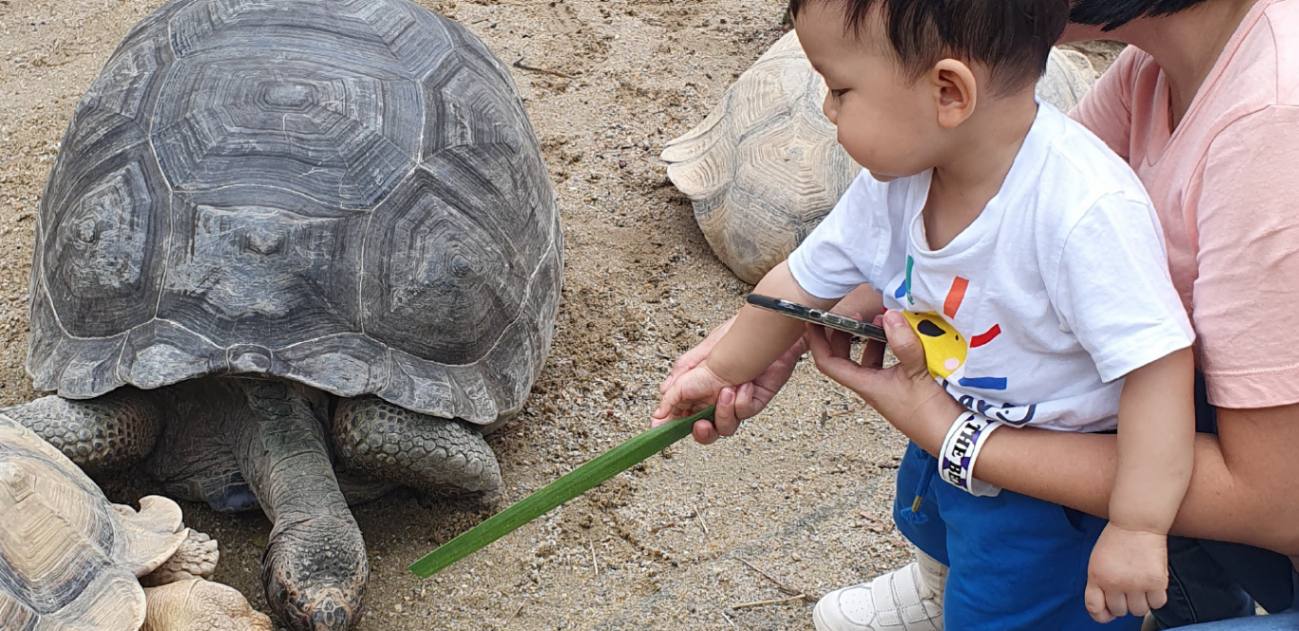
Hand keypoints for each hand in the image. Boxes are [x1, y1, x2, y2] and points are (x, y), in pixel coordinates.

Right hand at [654, 316, 805, 444]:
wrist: (765, 331)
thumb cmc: (733, 337)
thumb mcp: (698, 357)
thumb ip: (679, 382)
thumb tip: (661, 403)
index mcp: (697, 390)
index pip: (681, 414)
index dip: (670, 424)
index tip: (659, 429)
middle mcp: (715, 399)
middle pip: (705, 430)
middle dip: (702, 433)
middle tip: (701, 424)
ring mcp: (735, 402)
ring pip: (725, 427)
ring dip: (724, 414)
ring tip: (727, 391)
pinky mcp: (754, 401)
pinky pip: (744, 413)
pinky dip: (742, 401)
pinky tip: (744, 385)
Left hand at [805, 310, 956, 448]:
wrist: (953, 437)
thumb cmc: (931, 414)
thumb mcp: (918, 374)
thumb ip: (904, 344)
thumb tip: (890, 316)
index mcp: (866, 385)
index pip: (828, 363)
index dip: (817, 341)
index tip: (813, 320)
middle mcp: (871, 386)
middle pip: (844, 358)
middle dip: (843, 335)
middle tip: (852, 314)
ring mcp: (886, 387)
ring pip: (867, 359)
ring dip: (869, 339)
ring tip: (881, 319)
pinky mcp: (902, 386)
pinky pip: (886, 362)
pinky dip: (888, 346)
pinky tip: (900, 335)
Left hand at [1085, 524, 1169, 622]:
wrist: (1136, 522)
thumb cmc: (1116, 540)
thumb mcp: (1097, 560)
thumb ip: (1100, 583)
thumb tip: (1109, 610)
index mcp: (1097, 576)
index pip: (1094, 608)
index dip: (1101, 614)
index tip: (1108, 611)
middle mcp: (1114, 582)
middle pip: (1120, 611)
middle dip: (1124, 603)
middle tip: (1128, 589)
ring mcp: (1136, 583)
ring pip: (1139, 610)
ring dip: (1141, 602)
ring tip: (1141, 586)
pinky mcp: (1156, 581)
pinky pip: (1158, 603)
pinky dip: (1156, 598)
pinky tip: (1152, 585)